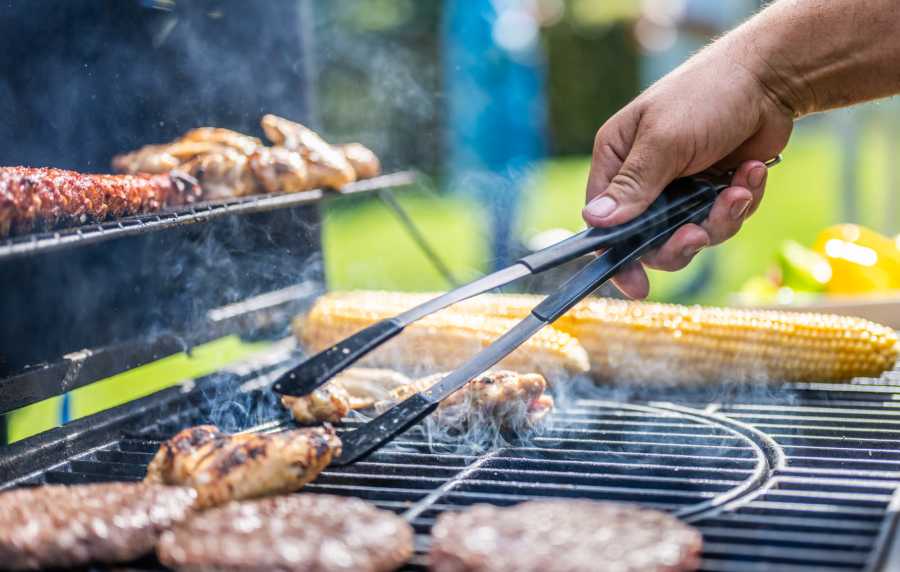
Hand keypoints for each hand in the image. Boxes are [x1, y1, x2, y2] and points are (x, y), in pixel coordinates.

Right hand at [582, 37, 792, 298]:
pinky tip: (751, 173)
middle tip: (698, 232)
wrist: (770, 77)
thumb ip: (633, 185)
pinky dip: (741, 203)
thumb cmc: (706, 96)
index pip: (605, 223)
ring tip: (739, 189)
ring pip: (692, 236)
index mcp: (617, 161)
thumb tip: (594, 221)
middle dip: (679, 242)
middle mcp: (644, 179)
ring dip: (719, 219)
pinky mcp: (714, 192)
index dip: (619, 256)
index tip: (636, 285)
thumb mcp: (664, 141)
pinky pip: (723, 222)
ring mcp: (681, 188)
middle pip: (650, 241)